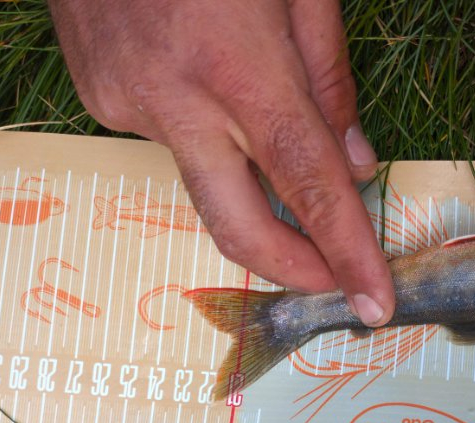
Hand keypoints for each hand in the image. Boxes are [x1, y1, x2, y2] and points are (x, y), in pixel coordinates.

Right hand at [48, 0, 392, 325]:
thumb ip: (329, 77)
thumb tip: (357, 162)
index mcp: (238, 65)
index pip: (308, 184)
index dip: (346, 252)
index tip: (375, 304)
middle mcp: (175, 99)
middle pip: (239, 226)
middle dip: (293, 269)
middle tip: (334, 285)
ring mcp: (127, 104)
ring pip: (206, 180)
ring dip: (248, 179)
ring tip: (256, 115)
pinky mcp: (99, 100)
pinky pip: (170, 138)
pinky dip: (204, 127)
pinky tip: (198, 73)